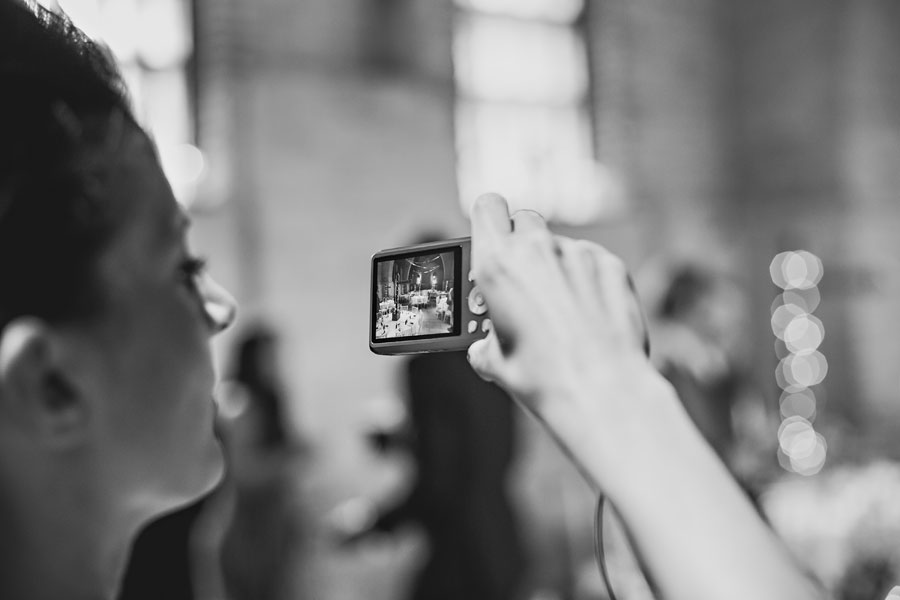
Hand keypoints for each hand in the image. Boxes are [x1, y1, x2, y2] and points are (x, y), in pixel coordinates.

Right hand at [467, 193, 651, 410]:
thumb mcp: (494, 363)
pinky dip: (586, 279)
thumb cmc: (543, 378)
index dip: (488, 220)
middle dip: (521, 243)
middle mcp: (537, 249)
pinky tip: (587, 313)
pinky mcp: (611, 265)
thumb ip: (484, 341)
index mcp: (497, 264)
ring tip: (559, 309)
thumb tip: (485, 347)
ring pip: (559, 244)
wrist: (601, 391)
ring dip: (555, 266)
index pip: (487, 206)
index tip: (490, 238)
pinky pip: (591, 260)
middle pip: (524, 220)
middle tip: (521, 279)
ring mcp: (578, 254)